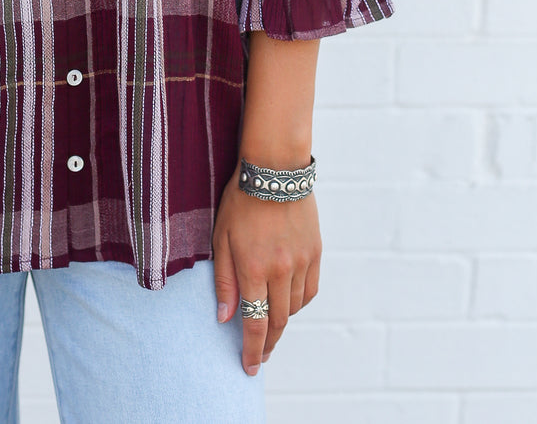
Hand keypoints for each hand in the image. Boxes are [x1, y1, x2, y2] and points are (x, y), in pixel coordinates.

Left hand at [212, 171, 320, 376]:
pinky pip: (309, 290)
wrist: (275, 169)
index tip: (250, 367)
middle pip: (277, 321)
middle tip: (261, 354)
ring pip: (294, 308)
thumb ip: (224, 280)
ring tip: (270, 322)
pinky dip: (298, 301)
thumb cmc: (241, 200)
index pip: (254, 323)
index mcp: (253, 268)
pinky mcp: (315, 253)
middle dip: (268, 343)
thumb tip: (224, 318)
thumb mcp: (221, 237)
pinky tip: (287, 300)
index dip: (253, 350)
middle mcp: (280, 270)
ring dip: (281, 321)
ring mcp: (300, 262)